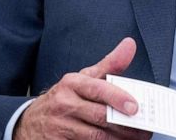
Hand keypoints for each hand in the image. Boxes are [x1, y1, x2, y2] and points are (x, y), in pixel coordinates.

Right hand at [14, 37, 150, 139]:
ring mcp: (59, 126)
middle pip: (100, 117)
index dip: (117, 98)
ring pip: (96, 137)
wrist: (30, 122)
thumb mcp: (83, 79)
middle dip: (126, 125)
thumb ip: (109, 65)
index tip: (135, 107)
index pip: (97, 89)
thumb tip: (130, 45)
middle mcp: (64, 104)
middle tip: (145, 128)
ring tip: (136, 138)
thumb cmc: (65, 98)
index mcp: (72, 83)